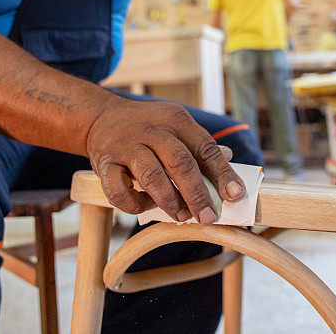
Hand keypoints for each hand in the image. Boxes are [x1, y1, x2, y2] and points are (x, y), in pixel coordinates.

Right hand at [86, 99, 245, 223]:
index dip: (222, 173)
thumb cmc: (146, 128)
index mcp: (175, 119)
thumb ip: (199, 145)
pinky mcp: (104, 163)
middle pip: (180, 162)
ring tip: (181, 216)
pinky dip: (136, 204)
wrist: (100, 118)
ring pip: (151, 177)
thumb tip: (230, 160)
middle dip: (197, 194)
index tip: (235, 195)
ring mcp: (125, 145)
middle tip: (207, 217)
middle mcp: (151, 129)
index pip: (204, 146)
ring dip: (170, 201)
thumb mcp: (174, 126)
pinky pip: (119, 191)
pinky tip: (147, 205)